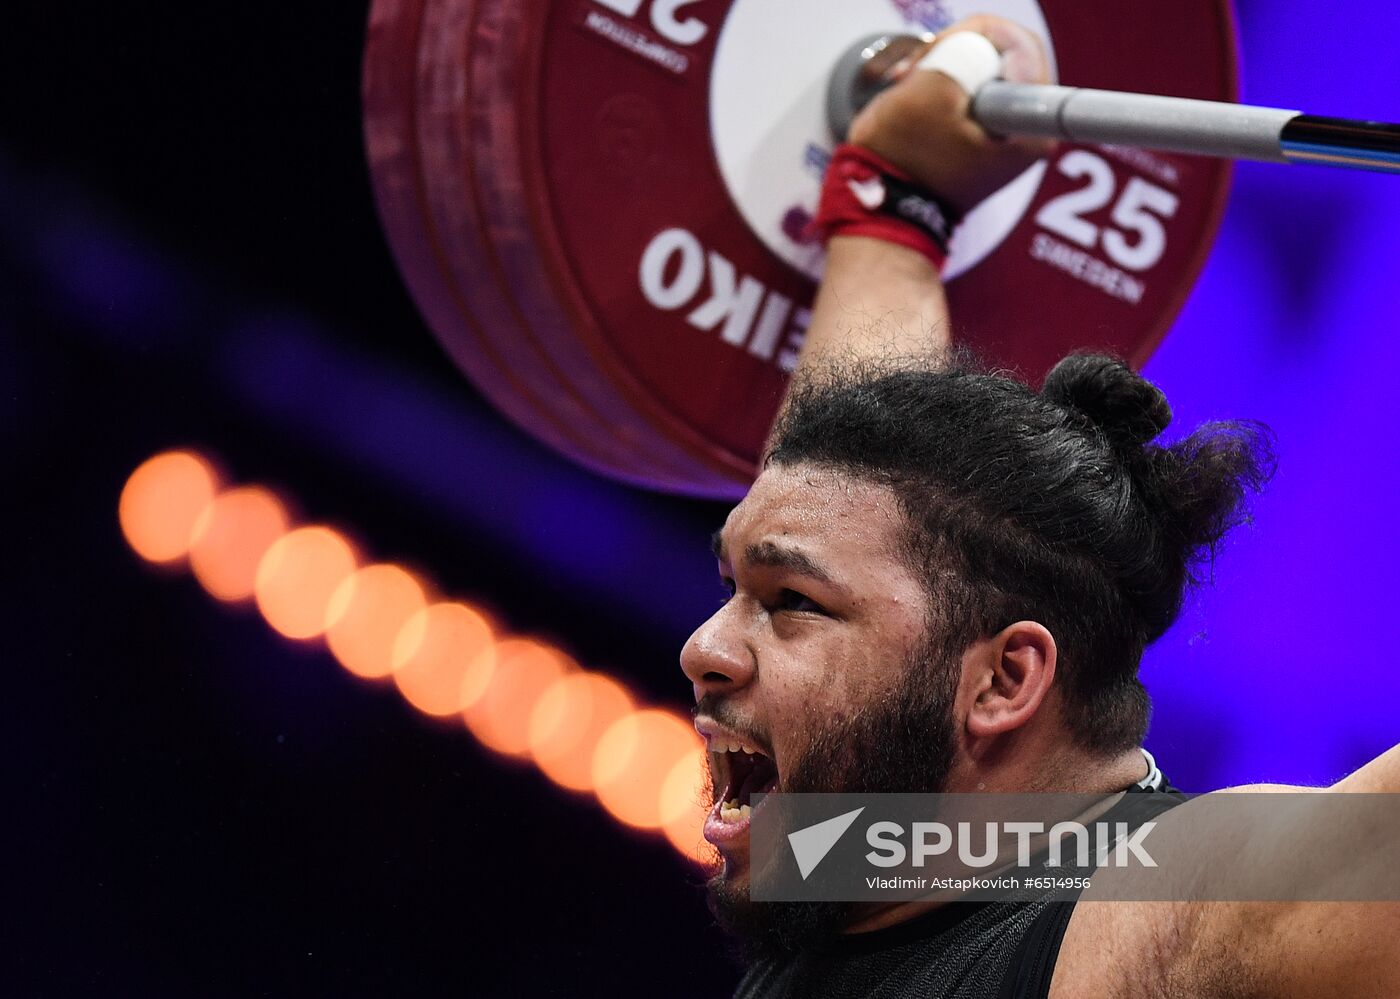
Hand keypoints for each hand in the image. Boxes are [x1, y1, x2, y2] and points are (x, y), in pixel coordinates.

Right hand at [846, 14, 1055, 215]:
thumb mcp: (929, 93)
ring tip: (912, 82)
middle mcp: (1027, 134)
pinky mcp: (982, 139)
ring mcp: (1004, 138)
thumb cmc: (901, 165)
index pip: (1022, 47)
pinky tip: (917, 93)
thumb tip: (977, 44)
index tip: (948, 54)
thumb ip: (963, 52)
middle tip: (923, 64)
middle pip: (1006, 56)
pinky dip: (944, 86)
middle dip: (962, 49)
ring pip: (986, 72)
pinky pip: (971, 93)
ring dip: (946, 66)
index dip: (980, 38)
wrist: (881, 211)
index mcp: (1028, 127)